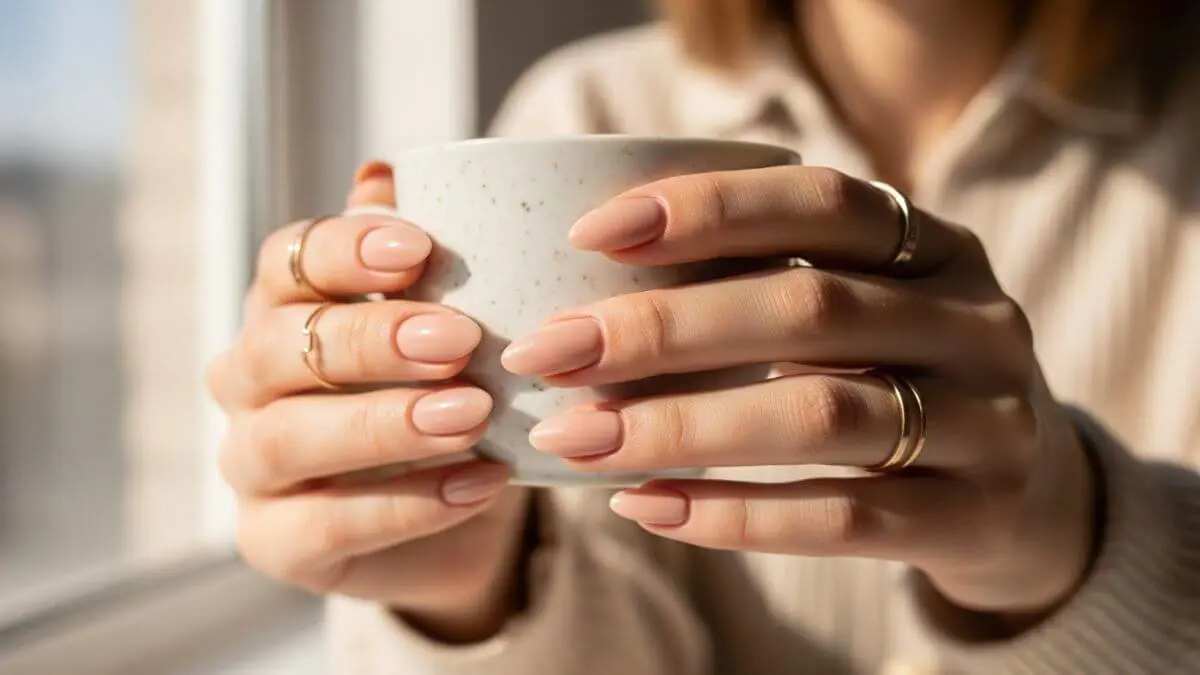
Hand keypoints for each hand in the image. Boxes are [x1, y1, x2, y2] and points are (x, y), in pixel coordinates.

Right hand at [207, 163, 527, 641]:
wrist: (467, 504)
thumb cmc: (449, 389)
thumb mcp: (447, 321)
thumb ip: (413, 259)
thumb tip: (382, 174)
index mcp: (283, 309)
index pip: (288, 261)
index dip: (347, 250)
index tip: (421, 248)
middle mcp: (247, 382)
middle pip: (279, 346)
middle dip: (370, 339)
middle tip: (461, 341)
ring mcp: (252, 466)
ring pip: (288, 437)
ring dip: (384, 423)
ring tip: (473, 414)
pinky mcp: (276, 543)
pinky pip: (325, 525)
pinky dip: (409, 503)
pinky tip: (483, 482)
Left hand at [502, 166, 1095, 619]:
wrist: (1033, 494)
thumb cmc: (904, 378)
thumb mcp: (867, 306)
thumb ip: (770, 281)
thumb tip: (593, 288)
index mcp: (939, 245)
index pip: (822, 201)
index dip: (707, 209)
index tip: (590, 233)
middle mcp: (975, 322)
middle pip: (809, 309)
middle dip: (663, 328)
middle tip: (552, 351)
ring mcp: (988, 423)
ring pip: (821, 417)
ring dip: (681, 426)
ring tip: (574, 438)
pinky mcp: (974, 516)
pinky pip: (840, 517)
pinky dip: (732, 514)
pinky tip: (644, 505)